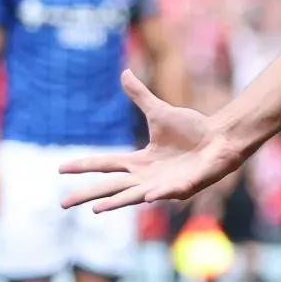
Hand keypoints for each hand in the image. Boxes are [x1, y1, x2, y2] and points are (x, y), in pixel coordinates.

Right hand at [59, 70, 244, 212]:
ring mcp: (164, 184)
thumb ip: (140, 97)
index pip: (105, 164)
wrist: (220, 138)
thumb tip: (124, 73)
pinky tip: (146, 196)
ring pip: (134, 196)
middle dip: (86, 194)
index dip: (83, 166)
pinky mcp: (184, 186)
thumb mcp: (160, 112)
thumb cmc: (192, 130)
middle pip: (110, 187)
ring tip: (95, 208)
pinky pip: (170, 192)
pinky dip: (159, 194)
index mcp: (140, 161)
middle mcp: (147, 177)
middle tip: (62, 204)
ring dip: (116, 202)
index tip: (60, 168)